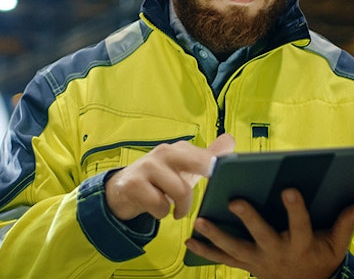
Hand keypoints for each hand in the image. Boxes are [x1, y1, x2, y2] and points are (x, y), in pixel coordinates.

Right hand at [105, 134, 234, 220]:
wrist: (122, 190)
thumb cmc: (161, 180)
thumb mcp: (184, 169)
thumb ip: (207, 157)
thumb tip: (230, 140)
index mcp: (180, 148)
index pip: (207, 155)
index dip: (220, 167)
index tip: (227, 176)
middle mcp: (165, 152)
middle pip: (198, 162)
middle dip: (209, 175)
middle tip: (211, 194)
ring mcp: (148, 166)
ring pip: (181, 191)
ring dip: (181, 207)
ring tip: (176, 210)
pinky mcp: (134, 184)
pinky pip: (160, 205)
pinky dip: (162, 213)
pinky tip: (156, 209)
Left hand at [185, 189, 353, 278]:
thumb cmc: (320, 259)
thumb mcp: (337, 244)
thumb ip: (345, 222)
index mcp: (301, 244)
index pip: (299, 224)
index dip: (295, 208)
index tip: (289, 189)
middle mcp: (277, 253)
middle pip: (261, 235)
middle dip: (248, 218)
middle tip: (234, 201)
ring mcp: (259, 261)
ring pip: (235, 248)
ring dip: (216, 235)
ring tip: (200, 219)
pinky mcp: (246, 265)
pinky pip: (223, 259)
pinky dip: (206, 251)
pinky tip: (190, 240)